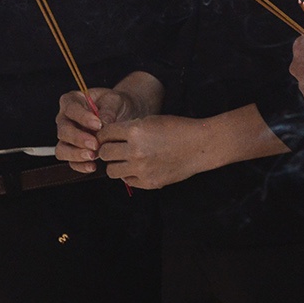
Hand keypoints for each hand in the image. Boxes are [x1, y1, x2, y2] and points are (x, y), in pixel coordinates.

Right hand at [56, 83, 149, 172]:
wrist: (121, 115)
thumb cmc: (114, 104)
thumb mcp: (115, 100)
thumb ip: (108, 109)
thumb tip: (103, 122)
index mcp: (72, 101)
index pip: (70, 109)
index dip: (82, 118)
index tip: (98, 125)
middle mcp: (65, 119)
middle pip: (63, 131)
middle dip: (79, 139)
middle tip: (95, 144)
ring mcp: (67, 137)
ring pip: (62, 149)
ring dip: (76, 154)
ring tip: (93, 156)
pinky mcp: (73, 150)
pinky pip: (70, 161)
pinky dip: (80, 165)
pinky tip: (92, 166)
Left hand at [93, 115, 216, 189]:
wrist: (200, 146)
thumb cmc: (178, 129)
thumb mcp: (151, 121)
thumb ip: (129, 128)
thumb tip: (109, 136)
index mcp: (135, 131)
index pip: (105, 134)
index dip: (103, 135)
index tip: (105, 137)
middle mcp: (135, 150)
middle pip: (104, 153)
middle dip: (106, 150)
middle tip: (112, 149)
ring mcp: (141, 168)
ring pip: (111, 171)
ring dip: (115, 164)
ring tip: (124, 160)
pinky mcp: (149, 182)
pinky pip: (127, 181)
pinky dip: (129, 174)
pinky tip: (138, 167)